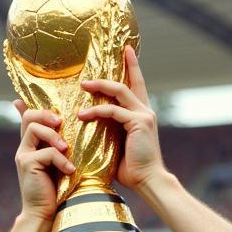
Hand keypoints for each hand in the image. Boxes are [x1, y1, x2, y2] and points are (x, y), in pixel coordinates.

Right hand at [14, 103, 73, 222]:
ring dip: (54, 135)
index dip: (31, 107)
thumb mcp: (60, 166)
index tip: (43, 105)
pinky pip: (46, 152)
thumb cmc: (56, 191)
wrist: (44, 214)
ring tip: (66, 149)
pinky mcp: (27, 164)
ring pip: (35, 129)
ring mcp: (23, 155)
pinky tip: (69, 170)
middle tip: (60, 122)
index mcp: (31, 146)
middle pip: (29, 117)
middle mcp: (24, 148)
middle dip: (46, 115)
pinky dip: (61, 160)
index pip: (27, 118)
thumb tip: (72, 139)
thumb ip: (62, 150)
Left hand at [76, 45, 164, 191]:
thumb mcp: (117, 147)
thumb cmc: (132, 170)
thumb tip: (89, 131)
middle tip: (87, 76)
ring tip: (82, 87)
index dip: (132, 67)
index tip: (126, 50)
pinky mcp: (138, 122)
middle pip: (128, 83)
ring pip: (119, 92)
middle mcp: (145, 111)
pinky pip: (113, 111)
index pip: (137, 85)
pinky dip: (97, 111)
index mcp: (141, 116)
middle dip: (109, 74)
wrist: (148, 181)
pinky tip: (83, 115)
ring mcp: (143, 115)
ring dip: (100, 87)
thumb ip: (109, 133)